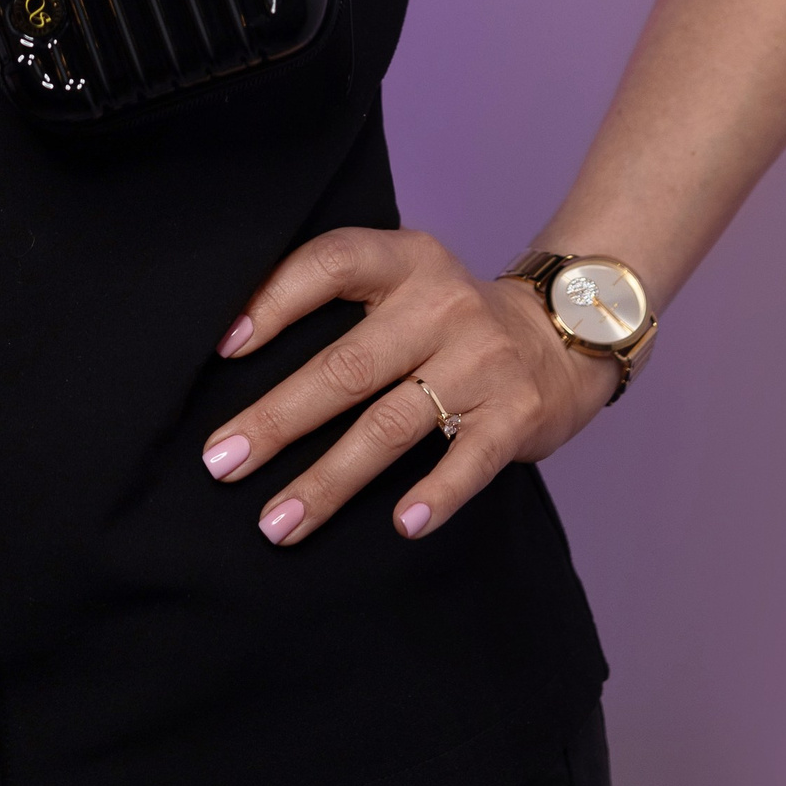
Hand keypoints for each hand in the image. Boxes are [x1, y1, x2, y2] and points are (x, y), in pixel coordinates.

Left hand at [200, 226, 617, 546]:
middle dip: (278, 420)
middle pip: (347, 365)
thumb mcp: (404, 283)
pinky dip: (435, 494)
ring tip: (277, 522)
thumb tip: (236, 356)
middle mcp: (442, 304)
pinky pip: (469, 459)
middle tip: (221, 462)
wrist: (564, 333)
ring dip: (329, 480)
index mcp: (406, 260)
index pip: (332, 264)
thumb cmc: (451, 319)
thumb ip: (343, 304)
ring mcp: (482, 360)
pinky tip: (401, 525)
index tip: (223, 350)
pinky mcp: (517, 412)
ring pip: (391, 425)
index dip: (274, 301)